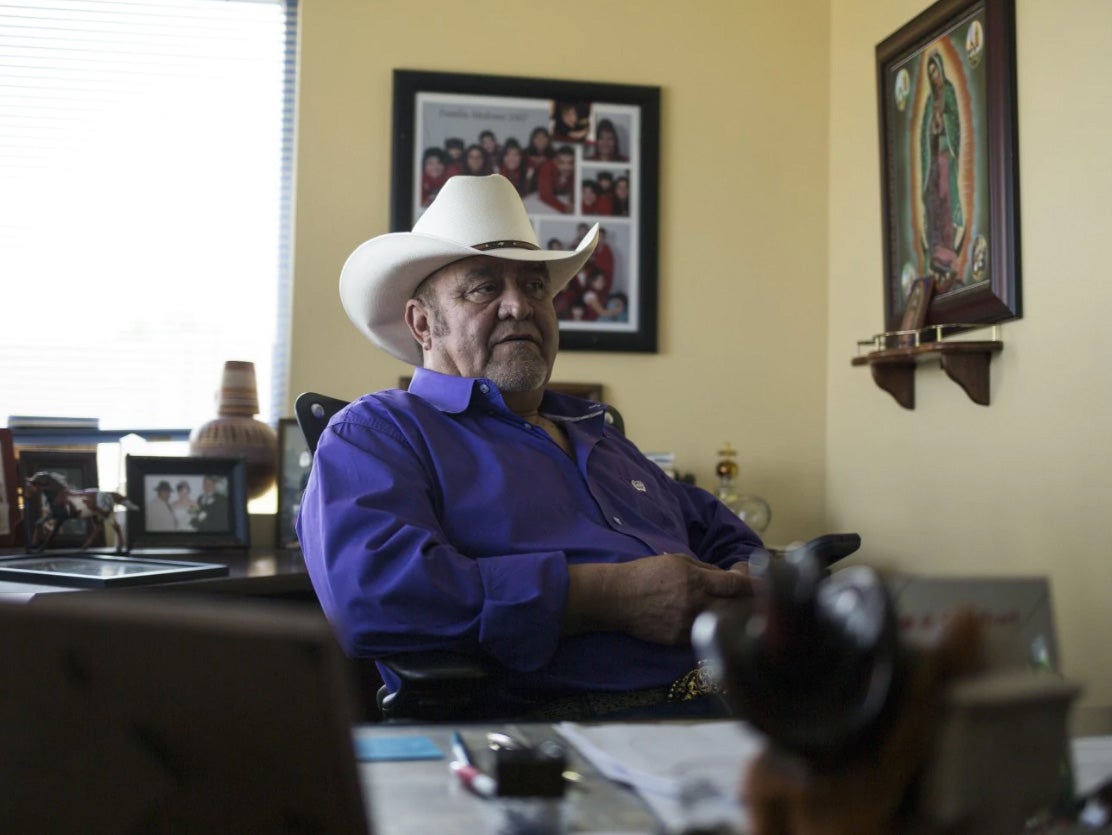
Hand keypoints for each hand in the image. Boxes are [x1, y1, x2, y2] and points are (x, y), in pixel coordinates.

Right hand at [566, 554, 751, 645]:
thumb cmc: (646, 574)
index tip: (765, 586)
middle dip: (748, 605)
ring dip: (733, 621)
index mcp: (695, 580)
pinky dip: (712, 631)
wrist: (617, 598)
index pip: (734, 584)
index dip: (753, 585)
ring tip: (742, 618)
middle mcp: (694, 603)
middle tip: (761, 604)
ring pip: (721, 625)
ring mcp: (687, 625)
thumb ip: (705, 569)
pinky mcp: (678, 640)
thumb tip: (727, 577)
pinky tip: (716, 628)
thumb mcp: (677, 560)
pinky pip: (703, 636)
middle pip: (734, 608)